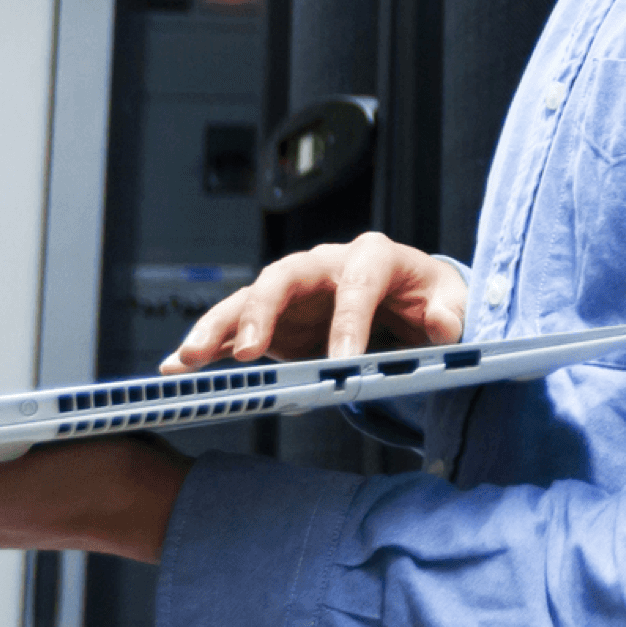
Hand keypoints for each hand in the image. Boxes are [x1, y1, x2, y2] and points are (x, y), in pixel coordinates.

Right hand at [160, 232, 466, 371]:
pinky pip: (234, 328)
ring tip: (188, 359)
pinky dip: (208, 346)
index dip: (350, 320)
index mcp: (370, 257)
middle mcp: (323, 265)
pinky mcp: (273, 318)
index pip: (357, 282)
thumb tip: (441, 324)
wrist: (406, 298)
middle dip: (261, 312)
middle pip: (283, 277)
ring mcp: (293, 291)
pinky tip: (176, 368)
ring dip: (218, 328)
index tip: (344, 366)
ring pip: (248, 299)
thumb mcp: (448, 299)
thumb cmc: (426, 296)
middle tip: (247, 352)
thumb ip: (449, 312)